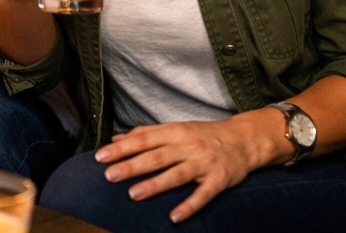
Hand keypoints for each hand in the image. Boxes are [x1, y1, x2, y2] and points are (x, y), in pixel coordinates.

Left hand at [94, 112, 281, 221]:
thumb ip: (146, 134)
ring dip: (155, 185)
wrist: (244, 138)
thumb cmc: (204, 135)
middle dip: (132, 166)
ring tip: (133, 194)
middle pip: (157, 156)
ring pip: (177, 174)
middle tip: (109, 175)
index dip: (122, 148)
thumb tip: (116, 139)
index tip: (100, 157)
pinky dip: (189, 205)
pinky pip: (203, 195)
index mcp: (174, 132)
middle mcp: (187, 146)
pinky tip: (174, 217)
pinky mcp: (219, 179)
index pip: (143, 139)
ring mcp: (204, 163)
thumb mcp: (176, 129)